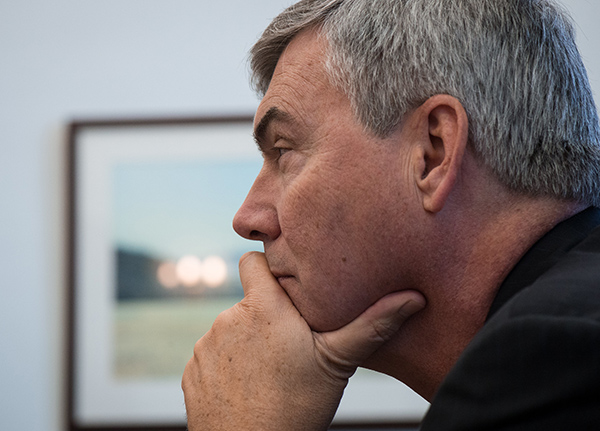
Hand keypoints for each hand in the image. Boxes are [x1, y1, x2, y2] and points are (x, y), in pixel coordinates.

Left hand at [182, 252, 424, 430]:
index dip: (266, 267)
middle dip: (266, 315)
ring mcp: (207, 345)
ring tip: (270, 370)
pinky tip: (248, 387)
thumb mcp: (337, 363)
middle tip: (290, 343)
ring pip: (232, 330)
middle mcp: (228, 319)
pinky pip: (214, 355)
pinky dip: (229, 365)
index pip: (251, 261)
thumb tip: (414, 297)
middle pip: (249, 302)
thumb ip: (371, 325)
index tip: (284, 284)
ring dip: (248, 341)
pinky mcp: (193, 370)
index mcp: (262, 308)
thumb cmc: (296, 408)